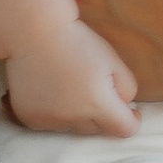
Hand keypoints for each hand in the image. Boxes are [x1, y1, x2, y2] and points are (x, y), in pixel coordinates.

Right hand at [3, 20, 140, 137]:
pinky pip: (51, 125)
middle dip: (102, 115)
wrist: (35, 32)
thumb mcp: (114, 61)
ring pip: (74, 128)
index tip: (130, 109)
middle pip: (98, 129)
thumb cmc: (78, 42)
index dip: (132, 119)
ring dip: (78, 115)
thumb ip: (127, 90)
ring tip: (70, 87)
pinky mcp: (30, 118)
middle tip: (94, 88)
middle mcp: (73, 118)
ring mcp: (49, 121)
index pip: (125, 130)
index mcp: (97, 104)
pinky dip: (56, 114)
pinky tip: (52, 92)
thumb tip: (126, 108)